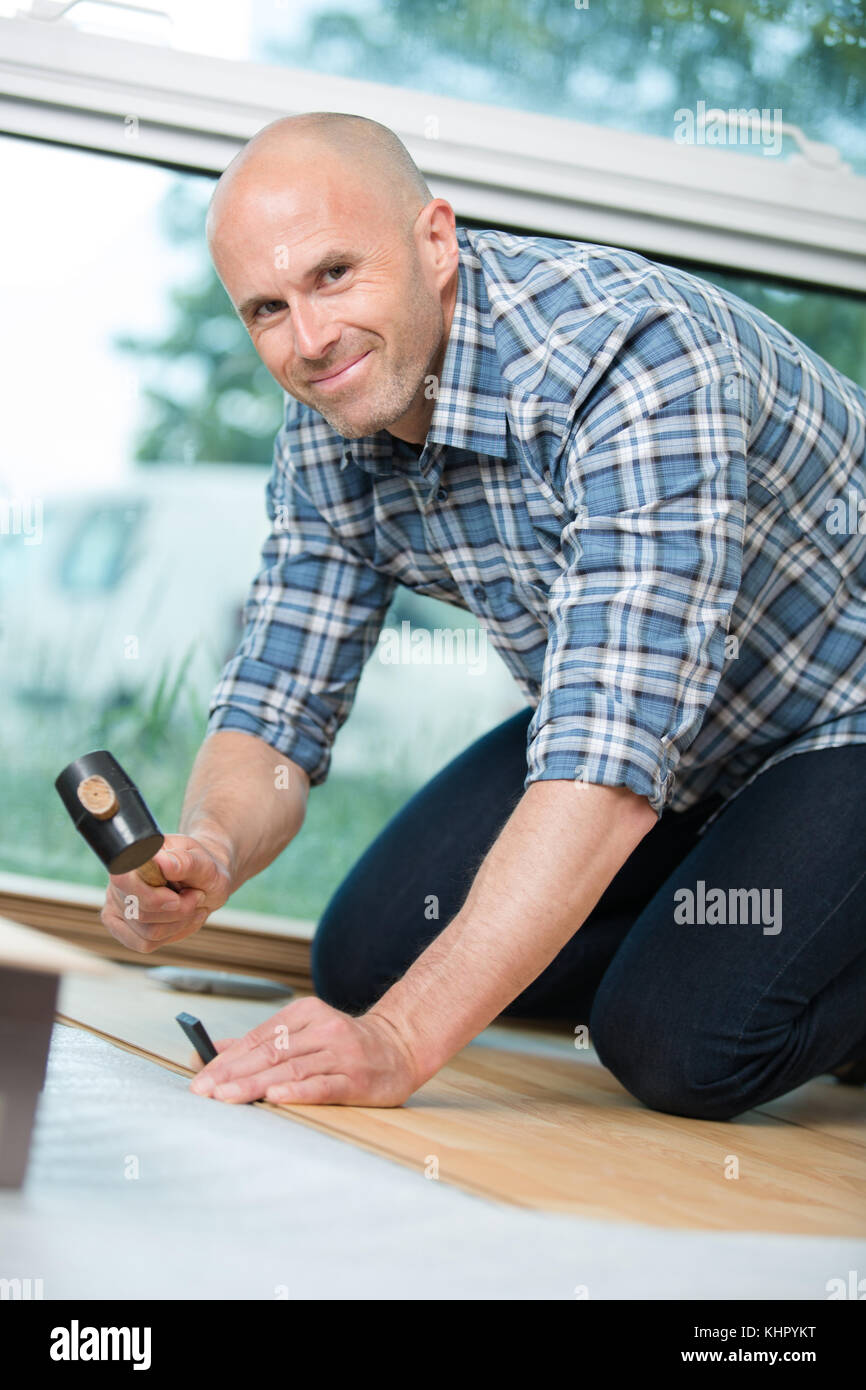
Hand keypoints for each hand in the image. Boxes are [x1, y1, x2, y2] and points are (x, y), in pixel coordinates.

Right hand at [100, 834, 232, 953]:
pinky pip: (144, 944)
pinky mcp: (121, 927)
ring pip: (146, 933)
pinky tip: (182, 920)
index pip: (123, 880)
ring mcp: (117, 906)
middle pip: (141, 914)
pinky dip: (171, 935)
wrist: (203, 881)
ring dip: (178, 923)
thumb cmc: (201, 868)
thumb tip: (162, 862)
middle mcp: (119, 881)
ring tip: (192, 905)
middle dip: (178, 911)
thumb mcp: (203, 862)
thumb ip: (184, 862)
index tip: (178, 898)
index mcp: (134, 857)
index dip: (152, 897)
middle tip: (197, 896)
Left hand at [188, 995, 419, 1106]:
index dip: (227, 1058)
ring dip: (255, 1084)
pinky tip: (275, 1096)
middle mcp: (324, 1029)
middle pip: (271, 1052)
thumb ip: (261, 1041)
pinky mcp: (357, 1079)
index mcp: (306, 1012)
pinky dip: (297, 1091)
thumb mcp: (304, 1031)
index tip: (201, 1077)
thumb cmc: (345, 1044)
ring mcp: (342, 1052)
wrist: (401, 1047)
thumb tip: (211, 1053)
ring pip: (291, 1068)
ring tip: (227, 1097)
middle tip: (203, 1091)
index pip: (259, 1037)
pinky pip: (323, 1085)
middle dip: (233, 1073)